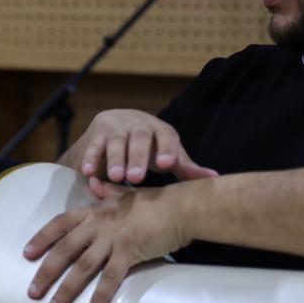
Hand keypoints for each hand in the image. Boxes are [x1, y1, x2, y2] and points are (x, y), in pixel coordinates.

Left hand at [22, 180, 192, 302]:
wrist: (182, 206)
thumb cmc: (156, 201)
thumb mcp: (126, 193)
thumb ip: (107, 191)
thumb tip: (93, 183)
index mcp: (95, 210)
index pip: (60, 223)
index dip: (42, 239)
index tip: (26, 254)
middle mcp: (99, 224)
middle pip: (64, 249)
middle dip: (46, 272)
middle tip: (32, 292)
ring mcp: (113, 237)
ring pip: (82, 267)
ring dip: (66, 290)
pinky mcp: (130, 251)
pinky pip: (110, 278)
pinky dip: (100, 297)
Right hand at [61, 110, 216, 184]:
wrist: (116, 126)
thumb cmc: (150, 147)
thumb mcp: (167, 155)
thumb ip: (186, 167)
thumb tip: (215, 177)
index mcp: (160, 130)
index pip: (167, 136)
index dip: (167, 148)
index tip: (168, 164)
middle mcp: (138, 124)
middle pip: (139, 137)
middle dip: (137, 157)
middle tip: (136, 178)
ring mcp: (116, 127)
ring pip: (115, 141)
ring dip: (114, 159)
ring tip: (115, 177)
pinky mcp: (97, 133)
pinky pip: (93, 146)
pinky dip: (90, 158)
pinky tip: (88, 172)